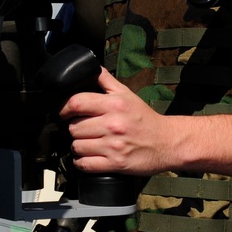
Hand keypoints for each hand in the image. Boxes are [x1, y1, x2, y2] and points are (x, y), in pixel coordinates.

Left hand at [58, 67, 174, 175]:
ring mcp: (114, 146)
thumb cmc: (145, 119)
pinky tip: (87, 157)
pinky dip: (81, 162)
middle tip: (81, 129)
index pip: (76, 103)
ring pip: (77, 146)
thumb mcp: (126, 94)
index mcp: (114, 105)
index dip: (64, 108)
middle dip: (73, 129)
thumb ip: (105, 79)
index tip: (63, 113)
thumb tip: (90, 66)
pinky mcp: (116, 164)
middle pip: (74, 127)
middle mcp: (113, 125)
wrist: (168, 142)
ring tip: (86, 143)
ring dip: (77, 146)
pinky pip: (85, 164)